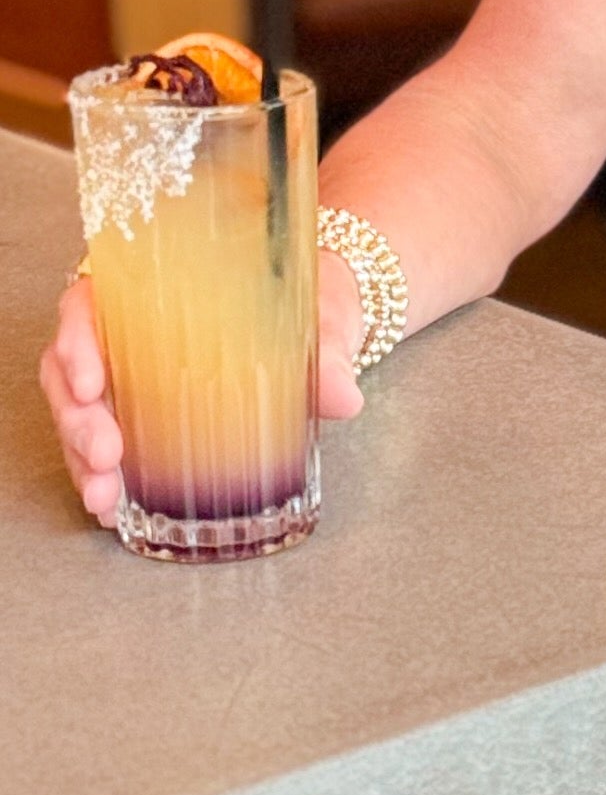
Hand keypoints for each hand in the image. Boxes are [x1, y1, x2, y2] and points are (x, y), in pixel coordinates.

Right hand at [39, 257, 366, 527]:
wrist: (325, 309)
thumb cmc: (309, 297)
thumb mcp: (321, 314)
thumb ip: (329, 350)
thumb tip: (344, 396)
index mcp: (155, 289)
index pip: (88, 305)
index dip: (76, 342)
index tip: (92, 381)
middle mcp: (130, 329)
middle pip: (74, 368)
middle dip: (79, 418)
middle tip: (105, 456)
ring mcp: (134, 372)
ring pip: (82, 409)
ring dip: (83, 455)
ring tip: (104, 495)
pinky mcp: (148, 411)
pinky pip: (109, 438)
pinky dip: (103, 473)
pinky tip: (111, 505)